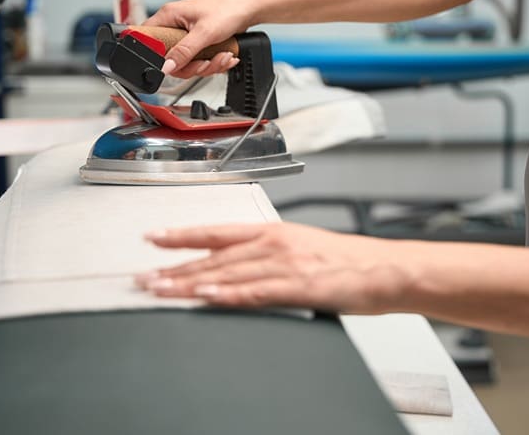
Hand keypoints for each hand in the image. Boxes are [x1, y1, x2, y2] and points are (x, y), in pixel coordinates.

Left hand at [136, 223, 416, 313]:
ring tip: (158, 288)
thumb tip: (236, 263)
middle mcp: (274, 244)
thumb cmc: (347, 260)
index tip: (153, 238)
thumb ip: (267, 254)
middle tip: (143, 276)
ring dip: (188, 282)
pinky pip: (255, 292)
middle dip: (174, 267)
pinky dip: (226, 293)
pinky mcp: (298, 287)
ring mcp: (285, 265)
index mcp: (274, 232)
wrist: (385, 269)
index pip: (218, 231)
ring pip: (226, 272)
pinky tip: (204, 296)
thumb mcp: (302, 247)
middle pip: (213, 256)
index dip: (183, 235)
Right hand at [143, 0, 256, 77]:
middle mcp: (175, 25)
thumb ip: (184, 52)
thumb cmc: (228, 8)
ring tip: (222, 57)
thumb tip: (166, 67)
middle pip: (170, 59)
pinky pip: (199, 61)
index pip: (147, 39)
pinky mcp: (199, 43)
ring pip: (187, 63)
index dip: (156, 56)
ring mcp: (187, 35)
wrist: (250, 8)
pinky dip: (214, 62)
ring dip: (207, 65)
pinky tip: (225, 55)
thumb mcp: (204, 33)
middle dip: (192, 66)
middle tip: (205, 63)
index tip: (172, 65)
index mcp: (169, 16)